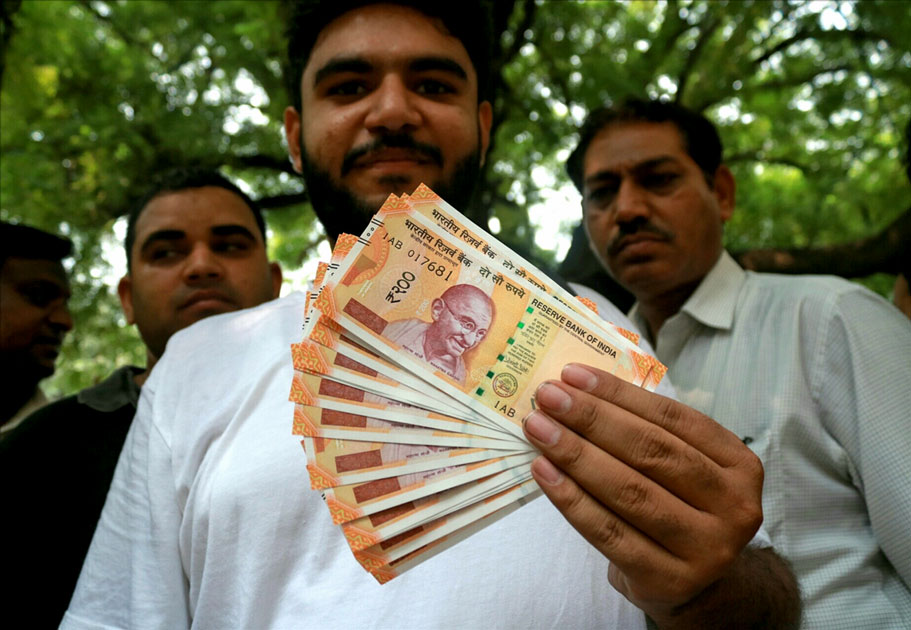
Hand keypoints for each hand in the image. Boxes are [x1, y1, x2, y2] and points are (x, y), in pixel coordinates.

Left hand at [522, 363, 763, 622]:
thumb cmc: (678, 508)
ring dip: (576, 455)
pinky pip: (609, 532)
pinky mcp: (669, 579)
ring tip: (539, 429)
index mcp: (739, 464)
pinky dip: (571, 499)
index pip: (672, 418)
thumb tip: (576, 390)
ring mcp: (707, 547)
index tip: (572, 374)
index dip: (618, 393)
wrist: (698, 584)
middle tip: (548, 396)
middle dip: (592, 419)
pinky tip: (543, 472)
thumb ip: (645, 431)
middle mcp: (734, 506)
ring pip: (630, 491)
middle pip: (651, 452)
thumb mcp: (681, 466)